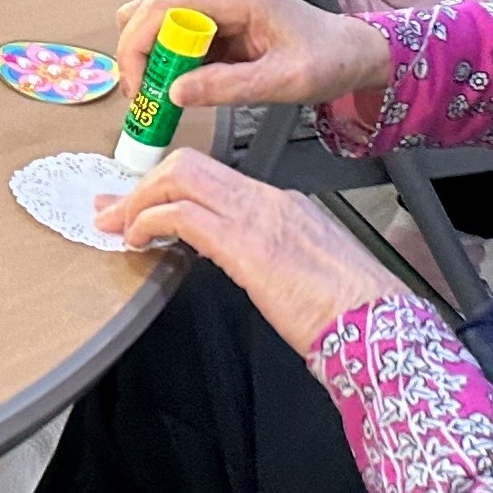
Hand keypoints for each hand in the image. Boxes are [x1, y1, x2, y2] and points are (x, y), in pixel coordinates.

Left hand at [92, 147, 408, 350]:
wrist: (380, 326)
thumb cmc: (352, 311)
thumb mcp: (305, 269)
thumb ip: (266, 253)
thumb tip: (230, 256)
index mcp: (283, 205)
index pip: (212, 177)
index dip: (167, 187)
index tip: (140, 203)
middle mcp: (267, 200)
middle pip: (189, 165)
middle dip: (143, 185)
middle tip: (112, 211)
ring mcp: (258, 218)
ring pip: (180, 178)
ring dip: (138, 201)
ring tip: (117, 227)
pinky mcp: (246, 246)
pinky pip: (181, 216)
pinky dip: (149, 223)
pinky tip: (138, 242)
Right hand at [108, 0, 391, 118]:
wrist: (348, 50)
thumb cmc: (326, 58)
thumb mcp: (283, 82)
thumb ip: (229, 87)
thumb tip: (176, 93)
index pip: (161, 7)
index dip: (137, 46)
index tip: (139, 87)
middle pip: (148, 11)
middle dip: (138, 55)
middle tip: (146, 97)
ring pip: (154, 22)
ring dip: (151, 59)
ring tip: (164, 95)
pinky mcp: (211, 15)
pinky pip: (172, 34)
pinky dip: (167, 61)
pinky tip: (182, 86)